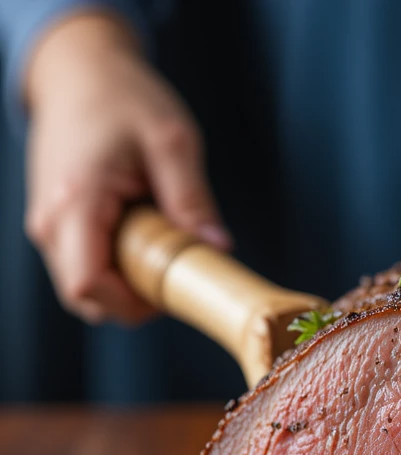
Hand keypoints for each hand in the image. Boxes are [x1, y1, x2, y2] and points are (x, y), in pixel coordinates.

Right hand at [22, 13, 229, 324]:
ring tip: (160, 247)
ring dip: (126, 286)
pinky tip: (143, 241)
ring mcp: (47, 224)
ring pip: (83, 289)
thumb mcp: (172, 140)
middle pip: (85, 298)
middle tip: (175, 271)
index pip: (88, 285)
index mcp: (76, 200)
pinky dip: (116, 270)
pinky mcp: (55, 224)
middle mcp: (50, 219)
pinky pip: (84, 268)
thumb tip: (219, 248)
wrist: (79, 71)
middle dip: (134, 301)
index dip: (133, 304)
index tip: (173, 289)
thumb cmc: (124, 97)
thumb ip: (193, 198)